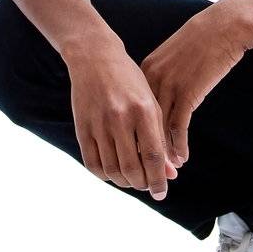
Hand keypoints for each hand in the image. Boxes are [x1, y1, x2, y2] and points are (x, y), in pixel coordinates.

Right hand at [66, 43, 178, 201]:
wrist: (95, 58)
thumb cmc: (130, 81)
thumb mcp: (151, 104)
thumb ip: (160, 139)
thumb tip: (170, 174)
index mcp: (143, 110)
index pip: (153, 156)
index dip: (159, 180)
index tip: (162, 193)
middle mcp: (120, 118)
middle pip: (132, 168)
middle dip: (142, 184)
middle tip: (147, 186)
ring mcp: (99, 123)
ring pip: (112, 170)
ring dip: (124, 182)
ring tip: (132, 180)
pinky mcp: (81, 127)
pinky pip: (92, 163)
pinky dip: (104, 175)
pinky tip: (114, 173)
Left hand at [139, 0, 248, 166]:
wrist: (223, 26)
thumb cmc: (202, 40)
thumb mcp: (174, 57)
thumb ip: (163, 77)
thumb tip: (159, 99)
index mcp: (145, 70)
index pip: (133, 110)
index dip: (136, 133)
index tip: (138, 150)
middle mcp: (152, 79)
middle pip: (142, 122)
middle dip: (145, 149)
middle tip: (149, 168)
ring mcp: (169, 86)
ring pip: (159, 129)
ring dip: (164, 153)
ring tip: (167, 170)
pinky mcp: (188, 93)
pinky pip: (179, 127)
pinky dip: (179, 145)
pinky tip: (182, 158)